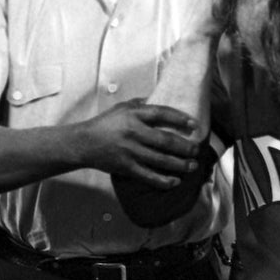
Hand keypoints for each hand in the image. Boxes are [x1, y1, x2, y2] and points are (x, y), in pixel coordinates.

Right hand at [73, 99, 202, 188]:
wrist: (83, 143)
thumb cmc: (105, 123)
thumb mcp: (121, 107)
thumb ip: (141, 104)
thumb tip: (160, 98)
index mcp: (133, 115)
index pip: (161, 114)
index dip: (179, 118)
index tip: (194, 124)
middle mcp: (133, 132)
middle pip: (165, 140)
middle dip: (184, 146)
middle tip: (196, 149)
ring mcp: (130, 151)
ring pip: (160, 160)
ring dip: (179, 164)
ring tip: (192, 165)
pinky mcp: (126, 167)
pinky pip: (148, 175)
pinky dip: (163, 180)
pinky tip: (175, 181)